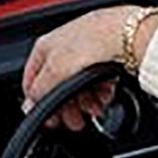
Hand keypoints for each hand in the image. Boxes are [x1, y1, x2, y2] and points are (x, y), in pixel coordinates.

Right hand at [22, 5, 157, 130]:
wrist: (127, 34)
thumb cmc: (91, 42)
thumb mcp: (55, 73)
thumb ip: (40, 92)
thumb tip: (30, 105)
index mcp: (45, 47)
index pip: (33, 81)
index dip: (40, 103)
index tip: (51, 120)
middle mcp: (64, 46)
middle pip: (60, 86)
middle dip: (68, 107)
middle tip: (74, 122)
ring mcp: (86, 50)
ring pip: (81, 85)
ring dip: (86, 103)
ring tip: (94, 111)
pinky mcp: (107, 55)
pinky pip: (100, 80)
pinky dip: (101, 93)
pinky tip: (104, 99)